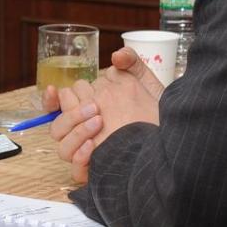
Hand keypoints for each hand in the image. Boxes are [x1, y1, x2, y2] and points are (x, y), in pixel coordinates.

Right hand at [45, 47, 163, 183]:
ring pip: (62, 147)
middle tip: (96, 108)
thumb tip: (115, 56)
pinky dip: (80, 158)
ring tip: (99, 122)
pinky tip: (94, 147)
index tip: (53, 90)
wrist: (175, 140)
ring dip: (76, 131)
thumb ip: (131, 64)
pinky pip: (75, 171)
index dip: (51, 99)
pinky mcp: (98, 171)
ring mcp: (90, 153)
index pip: (58, 106)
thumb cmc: (159, 114)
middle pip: (58, 125)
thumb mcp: (147, 84)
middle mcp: (85, 133)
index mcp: (89, 111)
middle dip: (72, 114)